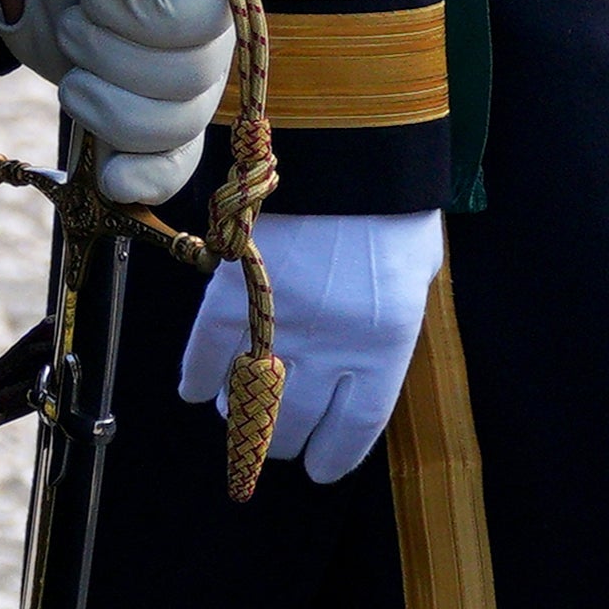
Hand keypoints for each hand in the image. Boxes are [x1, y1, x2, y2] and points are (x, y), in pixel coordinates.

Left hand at [0, 0, 246, 201]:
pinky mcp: (157, 120)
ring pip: (178, 127)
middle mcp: (219, 23)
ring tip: (74, 66)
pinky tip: (111, 176)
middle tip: (77, 18)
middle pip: (194, 79)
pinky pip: (176, 168)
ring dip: (106, 104)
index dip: (144, 18)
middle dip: (112, 56)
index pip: (207, 20)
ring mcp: (192, 77)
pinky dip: (147, 178)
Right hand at [185, 207, 441, 481]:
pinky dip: (196, 377)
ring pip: (245, 400)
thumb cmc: (392, 203)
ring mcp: (280, 321)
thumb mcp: (413, 270)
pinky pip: (206, 354)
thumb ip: (388, 320)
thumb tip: (364, 359)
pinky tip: (195, 389)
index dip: (333, 455)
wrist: (348, 140)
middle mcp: (332, 347)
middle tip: (275, 440)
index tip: (319, 468)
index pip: (354, 428)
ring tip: (236, 407)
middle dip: (281, 441)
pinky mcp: (233, 293)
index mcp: (385, 344)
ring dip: (237, 413)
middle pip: (293, 425)